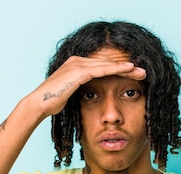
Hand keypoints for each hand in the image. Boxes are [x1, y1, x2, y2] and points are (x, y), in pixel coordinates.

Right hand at [30, 55, 146, 117]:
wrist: (38, 104)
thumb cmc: (50, 103)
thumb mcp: (68, 94)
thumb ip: (78, 90)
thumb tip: (86, 96)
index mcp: (75, 66)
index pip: (101, 66)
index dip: (117, 70)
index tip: (131, 75)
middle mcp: (77, 61)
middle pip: (106, 63)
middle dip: (125, 67)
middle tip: (142, 71)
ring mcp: (77, 65)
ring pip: (107, 65)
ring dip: (125, 68)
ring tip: (140, 71)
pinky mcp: (79, 72)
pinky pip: (102, 70)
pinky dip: (116, 69)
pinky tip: (129, 70)